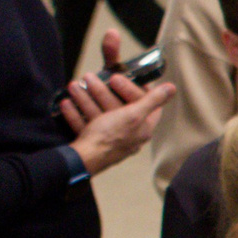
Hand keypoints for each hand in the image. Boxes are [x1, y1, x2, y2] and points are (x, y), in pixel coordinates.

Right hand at [61, 28, 173, 172]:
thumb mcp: (134, 114)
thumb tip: (172, 88)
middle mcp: (128, 135)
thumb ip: (152, 100)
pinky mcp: (92, 144)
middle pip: (117, 107)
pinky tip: (66, 102)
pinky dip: (75, 113)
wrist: (82, 160)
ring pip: (97, 114)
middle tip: (90, 77)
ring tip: (74, 84)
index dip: (136, 89)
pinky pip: (84, 125)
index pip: (145, 104)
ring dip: (85, 98)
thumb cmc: (110, 136)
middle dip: (101, 90)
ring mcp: (108, 140)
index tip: (122, 77)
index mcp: (142, 129)